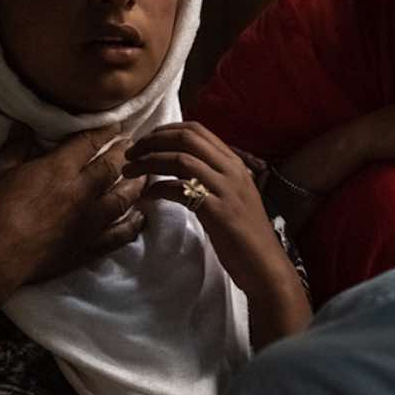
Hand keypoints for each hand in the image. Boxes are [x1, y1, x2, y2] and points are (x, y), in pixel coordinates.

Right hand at [0, 125, 145, 322]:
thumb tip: (25, 126)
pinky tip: (140, 218)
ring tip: (145, 174)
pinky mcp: (87, 247)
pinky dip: (132, 225)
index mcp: (58, 169)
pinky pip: (119, 235)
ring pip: (124, 198)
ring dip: (137, 184)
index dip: (105, 131)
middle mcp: (81, 192)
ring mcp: (89, 222)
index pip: (89, 142)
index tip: (116, 126)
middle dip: (125, 153)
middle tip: (135, 145)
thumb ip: (15, 147)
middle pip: (113, 167)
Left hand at [128, 121, 313, 345]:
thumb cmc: (245, 234)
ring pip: (181, 159)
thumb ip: (212, 177)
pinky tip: (147, 195)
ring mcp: (226, 189)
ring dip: (149, 161)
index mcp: (234, 162)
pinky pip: (181, 189)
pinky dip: (159, 189)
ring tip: (129, 171)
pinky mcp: (217, 211)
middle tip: (131, 153)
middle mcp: (231, 169)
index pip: (196, 129)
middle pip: (186, 138)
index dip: (165, 130)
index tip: (145, 141)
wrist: (264, 264)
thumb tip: (181, 167)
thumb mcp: (232, 195)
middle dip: (152, 141)